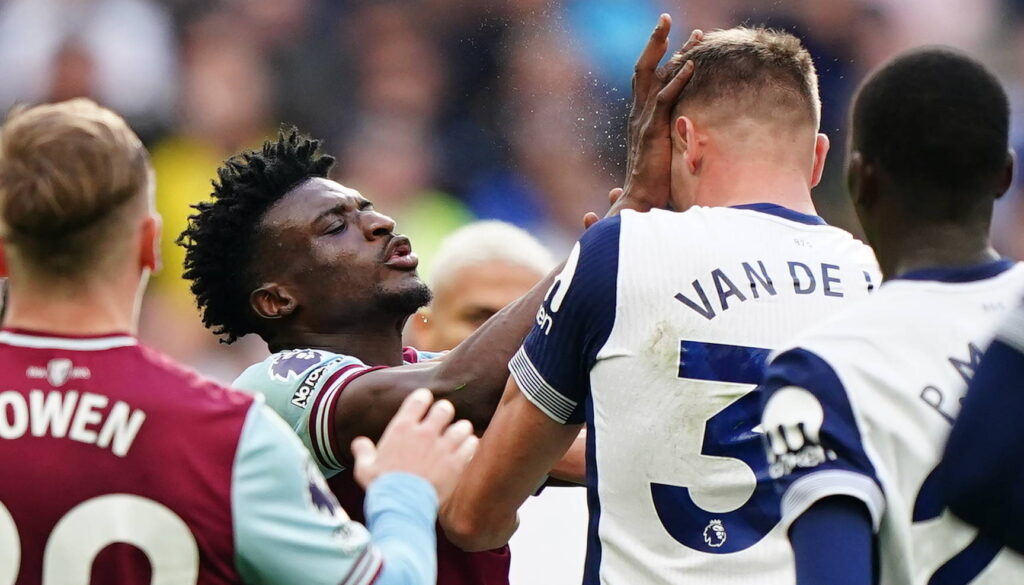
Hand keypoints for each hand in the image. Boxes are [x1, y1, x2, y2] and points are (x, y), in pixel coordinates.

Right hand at [352, 389, 477, 502]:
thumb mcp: (364, 468)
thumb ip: (363, 452)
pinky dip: (470, 446)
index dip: (424, 398)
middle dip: (444, 413)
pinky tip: (465, 451)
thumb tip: (359, 443)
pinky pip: (471, 444)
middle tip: (442, 422)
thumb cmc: (381, 487)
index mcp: (402, 428)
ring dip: (460, 430)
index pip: (419, 399)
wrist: (401, 507)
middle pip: (445, 408)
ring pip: (463, 426)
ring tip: (457, 437)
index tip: (425, 404)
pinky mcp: (456, 463)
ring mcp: (442, 447)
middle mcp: (424, 433)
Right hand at [582, 17, 701, 229]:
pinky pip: (665, 98)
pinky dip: (678, 80)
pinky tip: (692, 65)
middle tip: (666, 18)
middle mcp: (638, 114)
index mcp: (640, 118)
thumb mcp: (661, 158)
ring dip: (673, 52)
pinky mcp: (652, 130)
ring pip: (653, 76)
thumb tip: (685, 138)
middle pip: (644, 68)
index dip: (659, 57)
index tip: (678, 41)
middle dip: (656, 41)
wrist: (639, 202)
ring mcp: (643, 120)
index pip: (647, 80)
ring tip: (693, 34)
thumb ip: (669, 144)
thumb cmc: (652, 185)